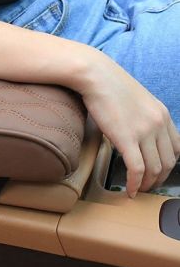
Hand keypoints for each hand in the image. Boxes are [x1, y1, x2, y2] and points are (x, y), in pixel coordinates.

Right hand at [77, 51, 179, 197]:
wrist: (96, 75)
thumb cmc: (108, 84)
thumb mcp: (135, 100)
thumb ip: (142, 117)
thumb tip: (134, 132)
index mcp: (163, 114)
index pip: (176, 149)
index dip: (168, 165)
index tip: (156, 172)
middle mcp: (158, 124)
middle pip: (167, 162)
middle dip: (159, 179)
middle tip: (147, 186)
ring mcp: (144, 131)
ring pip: (154, 168)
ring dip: (147, 184)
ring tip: (138, 190)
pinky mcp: (126, 138)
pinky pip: (136, 169)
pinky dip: (135, 184)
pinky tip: (130, 191)